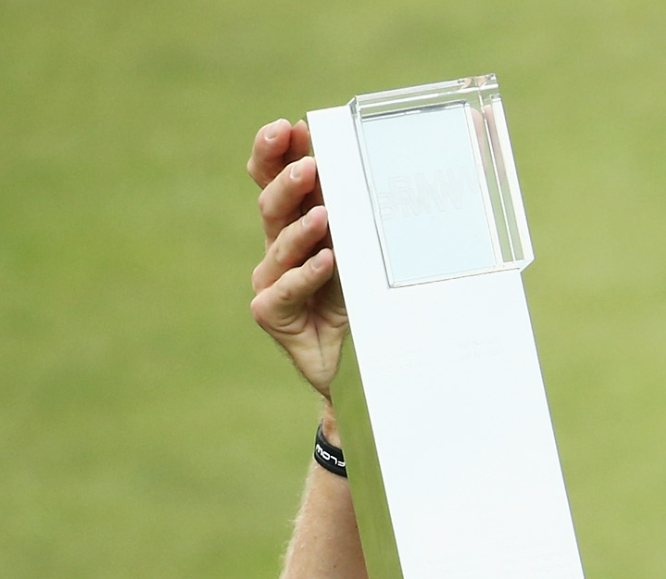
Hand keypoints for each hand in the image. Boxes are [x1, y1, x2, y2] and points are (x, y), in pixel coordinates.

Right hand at [247, 118, 346, 397]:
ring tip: (323, 214)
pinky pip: (286, 288)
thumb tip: (394, 159)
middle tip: (307, 163)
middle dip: (286, 179)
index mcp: (298, 223)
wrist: (366, 364)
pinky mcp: (271, 312)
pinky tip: (327, 261)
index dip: (275, 151)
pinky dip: (307, 274)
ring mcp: (272, 280)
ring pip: (279, 245)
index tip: (289, 127)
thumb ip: (368, 210)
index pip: (275, 178)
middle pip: (271, 204)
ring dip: (301, 228)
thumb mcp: (371, 249)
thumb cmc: (369, 300)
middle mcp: (280, 248)